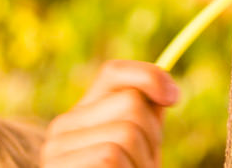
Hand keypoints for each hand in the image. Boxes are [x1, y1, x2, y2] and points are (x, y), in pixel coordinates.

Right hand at [40, 62, 179, 167]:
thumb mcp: (134, 152)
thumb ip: (143, 119)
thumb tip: (168, 89)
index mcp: (79, 117)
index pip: (113, 72)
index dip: (148, 76)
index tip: (174, 98)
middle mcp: (61, 130)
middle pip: (131, 106)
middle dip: (152, 138)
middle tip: (144, 166)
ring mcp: (57, 154)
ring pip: (125, 134)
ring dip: (142, 163)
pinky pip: (112, 159)